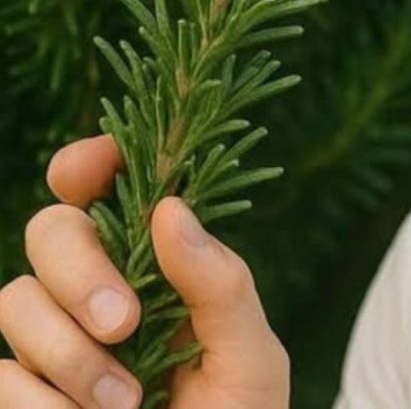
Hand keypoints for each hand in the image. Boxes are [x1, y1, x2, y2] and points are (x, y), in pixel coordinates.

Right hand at [0, 134, 289, 408]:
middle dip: (80, 269)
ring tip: (126, 406)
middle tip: (125, 322)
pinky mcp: (22, 395)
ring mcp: (53, 343)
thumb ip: (222, 284)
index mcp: (159, 265)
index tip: (87, 170)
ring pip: (13, 300)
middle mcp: (99, 292)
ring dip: (68, 356)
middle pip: (49, 229)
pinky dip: (40, 403)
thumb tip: (169, 207)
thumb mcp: (250, 358)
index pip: (108, 188)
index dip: (89, 162)